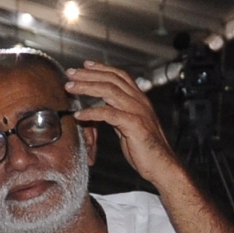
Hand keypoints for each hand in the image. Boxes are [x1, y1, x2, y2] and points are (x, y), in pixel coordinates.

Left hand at [64, 61, 179, 185]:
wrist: (163, 167)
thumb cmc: (147, 151)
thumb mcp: (131, 127)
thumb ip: (119, 114)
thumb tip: (104, 107)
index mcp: (140, 100)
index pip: (120, 76)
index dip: (103, 68)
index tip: (85, 65)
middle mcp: (140, 102)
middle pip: (111, 80)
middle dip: (88, 74)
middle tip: (70, 73)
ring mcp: (138, 112)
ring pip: (109, 91)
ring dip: (87, 87)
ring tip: (70, 88)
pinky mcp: (134, 125)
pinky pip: (108, 114)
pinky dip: (92, 112)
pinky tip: (80, 116)